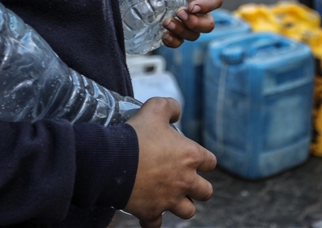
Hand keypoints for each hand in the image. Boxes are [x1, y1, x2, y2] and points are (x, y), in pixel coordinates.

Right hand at [125, 98, 215, 227]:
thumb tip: (177, 113)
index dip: (203, 160)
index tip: (192, 158)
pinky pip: (156, 224)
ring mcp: (169, 199)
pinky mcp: (151, 212)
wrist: (111, 161)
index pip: (210, 162)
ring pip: (188, 211)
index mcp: (190, 156)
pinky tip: (147, 212)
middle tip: (183, 181)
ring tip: (170, 197)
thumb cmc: (135, 134)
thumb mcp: (155, 108)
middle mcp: (184, 181)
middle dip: (197, 188)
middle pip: (205, 192)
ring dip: (181, 205)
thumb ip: (170, 106)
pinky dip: (152, 220)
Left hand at [151, 0, 222, 46]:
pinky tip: (164, 35)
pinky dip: (173, 42)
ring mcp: (184, 16)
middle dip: (195, 24)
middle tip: (179, 14)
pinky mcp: (171, 22)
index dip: (207, 7)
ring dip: (182, 33)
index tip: (192, 6)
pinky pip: (177, 39)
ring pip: (193, 34)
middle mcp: (197, 4)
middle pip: (207, 24)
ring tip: (167, 22)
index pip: (215, 1)